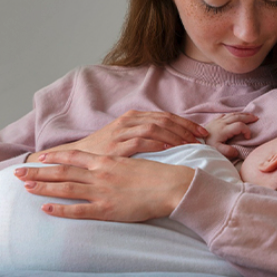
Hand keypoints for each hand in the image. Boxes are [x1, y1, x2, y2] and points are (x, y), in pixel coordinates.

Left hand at [15, 150, 195, 221]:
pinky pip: (79, 210)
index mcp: (106, 160)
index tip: (39, 159)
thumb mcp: (133, 162)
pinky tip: (45, 209)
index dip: (55, 158)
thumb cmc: (157, 174)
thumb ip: (117, 164)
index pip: (74, 157)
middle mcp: (99, 173)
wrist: (171, 185)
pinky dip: (61, 210)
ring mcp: (101, 191)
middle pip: (63, 172)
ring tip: (26, 188)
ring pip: (65, 189)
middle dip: (39, 173)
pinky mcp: (107, 209)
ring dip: (44, 188)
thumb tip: (109, 164)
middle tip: (18, 173)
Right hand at [27, 110, 207, 161]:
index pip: (165, 116)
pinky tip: (170, 149)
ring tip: (190, 145)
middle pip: (163, 120)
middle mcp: (127, 122)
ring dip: (175, 136)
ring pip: (154, 129)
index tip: (202, 132)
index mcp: (132, 118)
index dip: (186, 123)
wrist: (74, 160)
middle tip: (201, 139)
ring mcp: (120, 133)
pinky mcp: (115, 147)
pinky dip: (157, 144)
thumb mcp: (125, 140)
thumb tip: (173, 143)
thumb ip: (146, 138)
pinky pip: (140, 141)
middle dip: (185, 129)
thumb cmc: (104, 153)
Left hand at [204, 112, 257, 158]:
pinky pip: (227, 114)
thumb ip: (227, 151)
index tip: (248, 137)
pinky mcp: (215, 120)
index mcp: (224, 130)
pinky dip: (234, 114)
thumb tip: (237, 152)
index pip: (239, 126)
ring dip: (243, 114)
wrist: (194, 140)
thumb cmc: (207, 146)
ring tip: (250, 115)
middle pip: (238, 117)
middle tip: (256, 118)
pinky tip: (237, 115)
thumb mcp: (217, 150)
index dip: (246, 130)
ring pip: (233, 114)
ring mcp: (218, 120)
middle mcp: (222, 123)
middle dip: (248, 117)